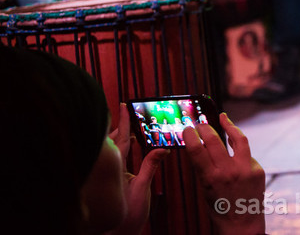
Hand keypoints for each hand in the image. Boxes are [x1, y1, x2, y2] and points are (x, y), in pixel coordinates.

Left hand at [109, 103, 168, 234]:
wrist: (118, 233)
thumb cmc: (127, 215)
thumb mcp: (143, 188)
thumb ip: (151, 166)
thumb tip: (162, 149)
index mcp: (116, 167)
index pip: (121, 138)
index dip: (124, 121)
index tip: (124, 105)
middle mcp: (110, 168)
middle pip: (114, 141)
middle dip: (120, 126)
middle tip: (127, 112)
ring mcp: (109, 174)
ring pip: (112, 150)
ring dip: (119, 137)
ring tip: (127, 127)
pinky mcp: (111, 181)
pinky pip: (115, 158)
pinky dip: (120, 149)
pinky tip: (127, 148)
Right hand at [184, 113, 265, 234]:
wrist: (243, 225)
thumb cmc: (220, 209)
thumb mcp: (205, 189)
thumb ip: (204, 168)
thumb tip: (201, 144)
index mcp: (211, 178)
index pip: (197, 149)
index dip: (190, 135)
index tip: (187, 128)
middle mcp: (229, 172)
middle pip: (215, 140)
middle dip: (205, 128)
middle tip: (201, 124)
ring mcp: (246, 170)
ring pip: (239, 139)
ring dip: (229, 126)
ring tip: (223, 119)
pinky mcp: (258, 170)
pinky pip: (247, 155)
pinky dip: (239, 151)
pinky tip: (234, 150)